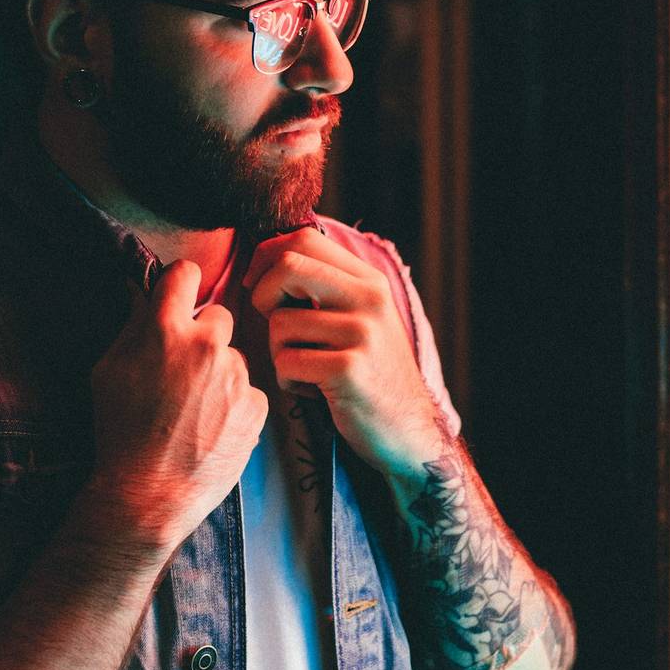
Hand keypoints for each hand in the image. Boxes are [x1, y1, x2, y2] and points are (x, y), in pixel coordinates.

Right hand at [89, 260, 267, 547]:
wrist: (149, 492)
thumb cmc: (120, 431)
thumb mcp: (107, 371)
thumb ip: (132, 328)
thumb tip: (147, 296)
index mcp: (164, 330)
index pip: (185, 274)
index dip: (181, 284)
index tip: (180, 295)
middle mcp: (206, 346)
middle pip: (218, 316)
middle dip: (203, 336)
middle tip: (184, 369)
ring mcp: (236, 377)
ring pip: (234, 358)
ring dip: (220, 374)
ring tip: (195, 410)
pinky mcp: (256, 406)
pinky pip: (249, 391)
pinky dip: (235, 405)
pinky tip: (212, 427)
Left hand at [244, 229, 448, 482]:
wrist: (409, 430)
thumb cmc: (370, 374)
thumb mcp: (360, 319)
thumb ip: (327, 287)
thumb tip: (267, 257)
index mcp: (368, 281)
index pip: (304, 239)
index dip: (267, 258)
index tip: (260, 287)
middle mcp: (369, 300)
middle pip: (287, 267)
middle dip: (262, 296)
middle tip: (276, 326)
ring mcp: (362, 334)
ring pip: (279, 323)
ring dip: (278, 352)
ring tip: (306, 369)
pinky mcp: (349, 370)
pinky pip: (287, 363)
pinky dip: (289, 381)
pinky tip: (314, 391)